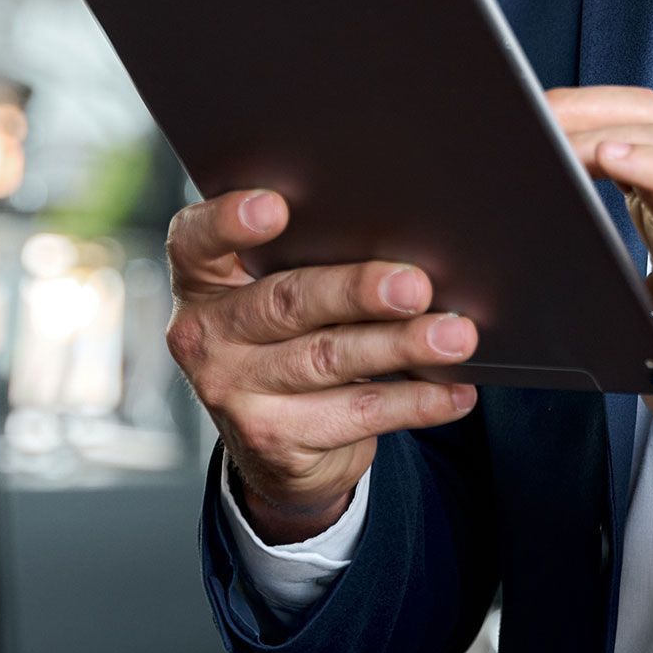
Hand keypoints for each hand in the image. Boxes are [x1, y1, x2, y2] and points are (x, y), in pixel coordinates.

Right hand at [163, 188, 481, 543]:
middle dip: (357, 291)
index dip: (229, 221)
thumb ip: (313, 259)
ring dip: (401, 345)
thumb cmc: (292, 335)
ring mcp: (234, 393)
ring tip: (455, 335)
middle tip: (415, 285)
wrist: (276, 445)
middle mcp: (207, 336)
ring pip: (329, 359)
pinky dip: (417, 400)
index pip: (196, 241)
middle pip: (287, 302)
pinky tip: (456, 388)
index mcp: (204, 281)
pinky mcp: (274, 441)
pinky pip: (358, 413)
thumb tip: (410, 238)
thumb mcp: (282, 293)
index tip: (276, 207)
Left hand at [547, 86, 652, 512]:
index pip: (633, 141)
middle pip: (649, 121)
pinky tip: (609, 156)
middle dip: (587, 102)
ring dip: (605, 123)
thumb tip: (538, 308)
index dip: (584, 118)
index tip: (530, 119)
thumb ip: (608, 305)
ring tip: (556, 126)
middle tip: (532, 108)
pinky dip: (652, 165)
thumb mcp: (642, 336)